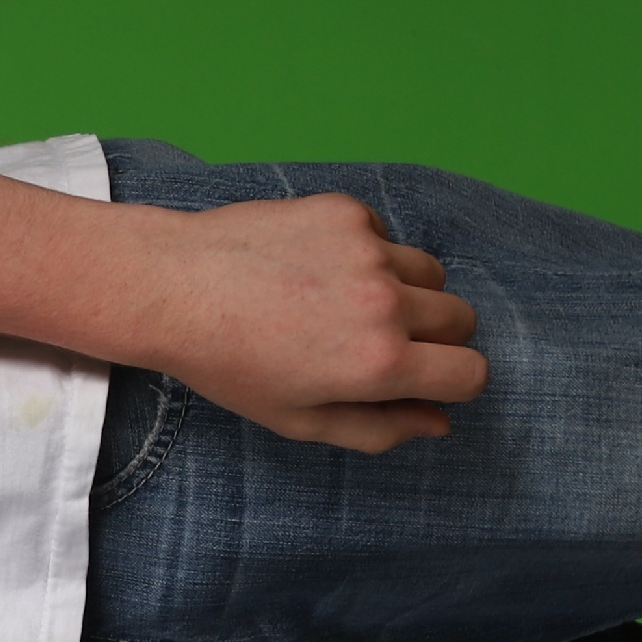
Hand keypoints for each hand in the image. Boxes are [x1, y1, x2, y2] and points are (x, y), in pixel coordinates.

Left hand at [122, 192, 485, 452]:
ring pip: (431, 273)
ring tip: (340, 304)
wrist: (170, 287)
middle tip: (375, 342)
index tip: (423, 377)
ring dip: (406, 291)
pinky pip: (386, 235)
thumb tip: (438, 422)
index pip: (471, 373)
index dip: (453, 381)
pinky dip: (364, 252)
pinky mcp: (346, 212)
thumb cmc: (228, 363)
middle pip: (462, 318)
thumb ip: (379, 429)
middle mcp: (384, 304)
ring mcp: (368, 250)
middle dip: (434, 336)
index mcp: (378, 364)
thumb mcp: (299, 419)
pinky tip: (310, 268)